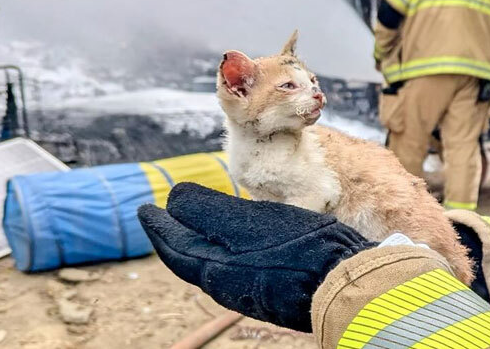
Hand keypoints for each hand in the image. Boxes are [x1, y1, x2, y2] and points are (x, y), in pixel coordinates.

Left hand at [137, 182, 374, 331]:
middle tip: (164, 217)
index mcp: (215, 270)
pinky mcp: (274, 290)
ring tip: (198, 227)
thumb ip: (206, 210)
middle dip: (175, 236)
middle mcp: (228, 286)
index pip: (174, 245)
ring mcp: (252, 290)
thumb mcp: (248, 221)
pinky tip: (242, 245)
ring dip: (200, 244)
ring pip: (213, 265)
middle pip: (191, 258)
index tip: (144, 207)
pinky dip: (226, 252)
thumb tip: (173, 199)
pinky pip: (237, 269)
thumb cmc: (297, 249)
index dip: (157, 225)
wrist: (344, 285)